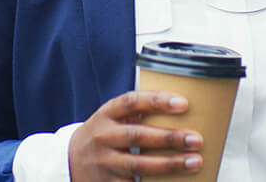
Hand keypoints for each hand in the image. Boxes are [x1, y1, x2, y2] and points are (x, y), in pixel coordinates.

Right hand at [68, 90, 202, 180]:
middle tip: (196, 139)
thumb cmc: (103, 133)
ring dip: (168, 164)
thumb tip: (181, 106)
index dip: (158, 101)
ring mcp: (103, 163)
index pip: (132, 102)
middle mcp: (103, 137)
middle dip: (169, 138)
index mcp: (107, 114)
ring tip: (194, 162)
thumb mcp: (112, 116)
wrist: (69, 160)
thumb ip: (137, 111)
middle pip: (138, 135)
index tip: (183, 103)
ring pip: (137, 165)